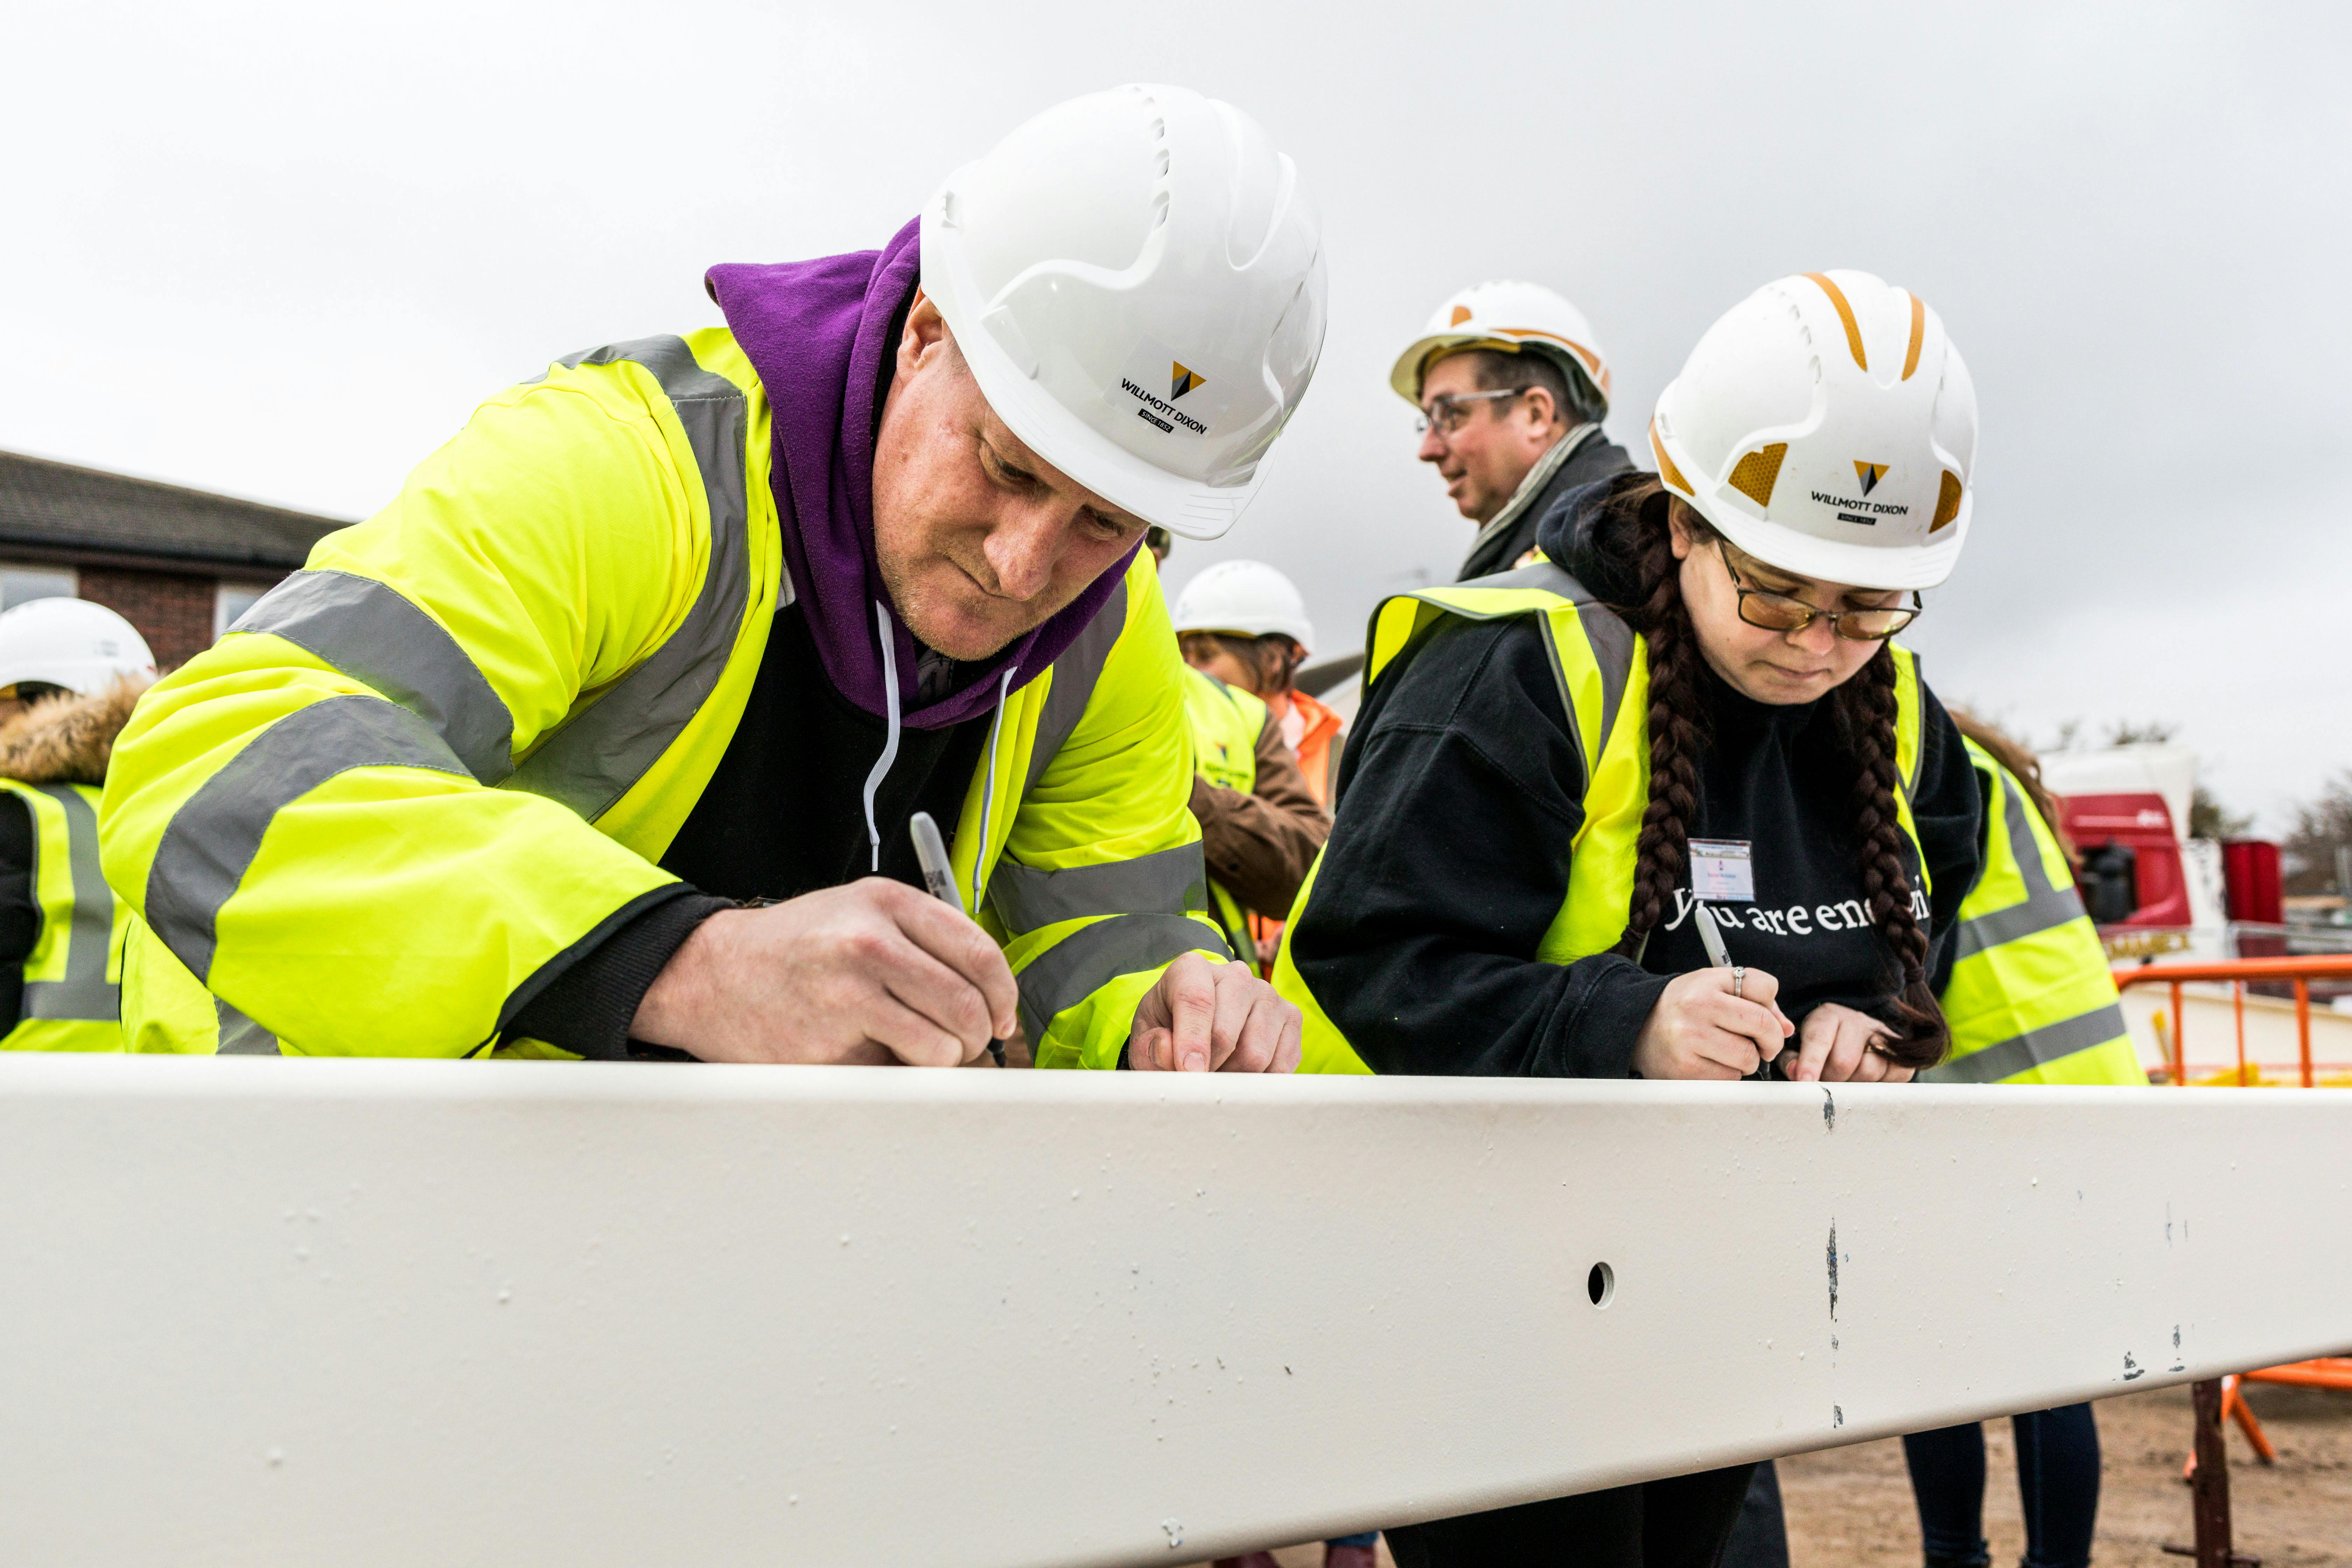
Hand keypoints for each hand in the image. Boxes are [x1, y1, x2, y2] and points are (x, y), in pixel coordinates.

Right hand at [632, 878, 1019, 1065]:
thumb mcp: (859, 912)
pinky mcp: (827, 1044)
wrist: (712, 973)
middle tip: (966, 1043)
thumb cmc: (795, 947)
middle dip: (977, 1036)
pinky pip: (896, 1074)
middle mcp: (870, 942)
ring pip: (941, 1046)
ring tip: (917, 1051)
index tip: (1003, 1016)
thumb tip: (990, 995)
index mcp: (886, 903)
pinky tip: (873, 1056)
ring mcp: (847, 994)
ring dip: (943, 1061)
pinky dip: (898, 1076)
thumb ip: (923, 940)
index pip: (979, 953)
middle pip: (967, 1004)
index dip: (1003, 994)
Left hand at [1127, 953, 1301, 1073]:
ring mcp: (1268, 995)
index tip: (1188, 1073)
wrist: (1198, 1023)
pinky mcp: (1292, 1018)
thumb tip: (1175, 1058)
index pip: (1195, 1000)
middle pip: (1226, 1035)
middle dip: (1208, 1067)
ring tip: (1217, 1072)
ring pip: (1256, 1055)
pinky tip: (1241, 1073)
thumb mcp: (1147, 1036)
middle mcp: (1236, 975)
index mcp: (1192, 969)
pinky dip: (1258, 1082)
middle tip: (1196, 1078)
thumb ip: (1151, 1048)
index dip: (1191, 1042)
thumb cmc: (1169, 1027)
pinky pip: (1281, 1066)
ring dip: (1233, 1077)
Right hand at [1631, 966, 1793, 1079]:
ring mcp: (1690, 1039)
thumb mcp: (1713, 988)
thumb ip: (1754, 1000)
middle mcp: (1698, 1007)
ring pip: (1749, 1058)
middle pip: (1764, 1025)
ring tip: (1727, 1052)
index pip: (1765, 986)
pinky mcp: (1686, 1070)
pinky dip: (1728, 1075)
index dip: (1772, 1004)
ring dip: (1746, 1060)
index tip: (1764, 1015)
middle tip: (1763, 1044)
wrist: (1635, 1027)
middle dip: (1771, 1040)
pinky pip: (1730, 1079)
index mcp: (1708, 982)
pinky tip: (1711, 1063)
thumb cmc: (1683, 1008)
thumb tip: (1787, 1029)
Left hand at [1787, 1003, 1914, 1082]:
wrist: (1852, 1032)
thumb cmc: (1821, 1044)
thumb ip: (1792, 1060)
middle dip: (1832, 1079)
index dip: (1811, 1061)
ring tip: (1846, 1080)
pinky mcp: (1900, 1049)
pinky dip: (1880, 1084)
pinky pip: (1894, 1074)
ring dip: (1855, 1085)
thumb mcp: (1799, 1046)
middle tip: (1827, 1081)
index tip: (1805, 1080)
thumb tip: (1798, 1075)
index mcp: (1827, 1016)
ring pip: (1869, 1070)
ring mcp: (1881, 1034)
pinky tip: (1868, 1079)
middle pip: (1844, 1061)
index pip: (1819, 1039)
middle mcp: (1856, 1021)